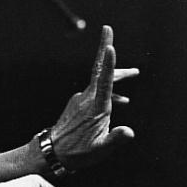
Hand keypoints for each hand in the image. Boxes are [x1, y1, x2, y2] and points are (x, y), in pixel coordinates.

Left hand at [51, 25, 138, 169]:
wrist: (53, 154)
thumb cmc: (77, 153)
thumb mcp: (100, 149)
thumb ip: (116, 139)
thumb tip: (129, 132)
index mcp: (95, 107)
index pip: (103, 80)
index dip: (108, 62)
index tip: (110, 45)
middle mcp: (86, 99)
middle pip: (100, 72)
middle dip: (108, 53)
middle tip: (108, 32)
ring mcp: (80, 100)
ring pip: (100, 83)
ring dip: (116, 77)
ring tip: (133, 74)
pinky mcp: (77, 105)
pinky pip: (96, 93)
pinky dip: (109, 93)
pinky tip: (120, 102)